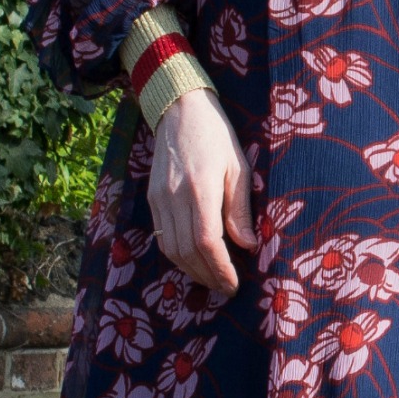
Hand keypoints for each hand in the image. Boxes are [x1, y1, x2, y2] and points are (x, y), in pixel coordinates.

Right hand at [148, 87, 252, 299]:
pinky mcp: (151, 197)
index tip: (234, 283)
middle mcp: (174, 196)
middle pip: (186, 251)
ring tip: (212, 279)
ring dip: (191, 270)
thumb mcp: (239, 168)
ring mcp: (158, 198)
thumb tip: (247, 245)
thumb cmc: (217, 137)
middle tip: (226, 287)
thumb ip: (240, 208)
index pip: (206, 241)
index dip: (220, 268)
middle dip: (207, 275)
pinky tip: (194, 260)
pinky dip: (177, 254)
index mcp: (200, 188)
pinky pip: (162, 235)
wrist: (179, 110)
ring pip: (170, 248)